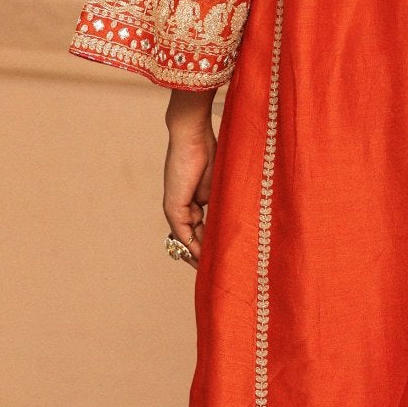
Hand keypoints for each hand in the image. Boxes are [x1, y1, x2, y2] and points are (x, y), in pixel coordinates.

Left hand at [164, 113, 215, 263]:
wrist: (194, 136)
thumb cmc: (210, 153)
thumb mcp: (220, 187)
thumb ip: (222, 207)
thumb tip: (234, 225)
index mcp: (194, 203)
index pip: (201, 231)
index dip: (211, 246)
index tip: (225, 258)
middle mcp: (182, 208)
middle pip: (192, 239)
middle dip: (204, 255)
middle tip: (220, 270)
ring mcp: (176, 208)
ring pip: (186, 240)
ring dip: (199, 255)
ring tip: (214, 269)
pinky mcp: (173, 207)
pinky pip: (183, 233)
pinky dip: (193, 247)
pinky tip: (204, 258)